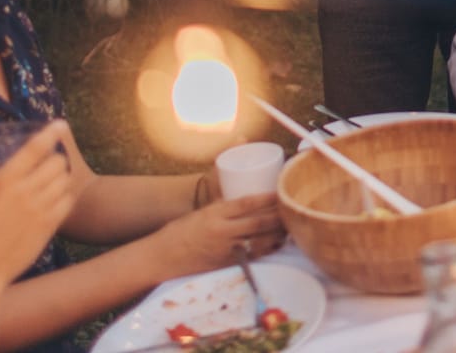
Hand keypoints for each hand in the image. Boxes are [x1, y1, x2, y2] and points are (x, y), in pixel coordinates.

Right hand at [0, 121, 77, 289]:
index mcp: (2, 181)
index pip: (34, 149)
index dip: (50, 133)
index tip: (60, 124)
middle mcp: (24, 192)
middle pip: (56, 162)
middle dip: (55, 159)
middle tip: (49, 163)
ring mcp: (39, 210)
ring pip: (64, 180)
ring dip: (61, 177)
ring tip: (52, 180)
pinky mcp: (48, 226)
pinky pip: (67, 202)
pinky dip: (65, 196)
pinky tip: (55, 198)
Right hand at [150, 194, 286, 275]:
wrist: (163, 257)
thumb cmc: (181, 231)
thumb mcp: (202, 212)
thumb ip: (224, 207)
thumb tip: (245, 198)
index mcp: (215, 213)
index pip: (246, 203)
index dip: (267, 198)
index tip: (279, 191)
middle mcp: (222, 231)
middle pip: (259, 222)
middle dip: (278, 215)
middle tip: (292, 206)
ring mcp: (226, 249)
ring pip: (261, 239)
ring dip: (278, 232)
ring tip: (290, 223)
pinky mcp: (228, 263)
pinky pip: (255, 255)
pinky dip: (270, 247)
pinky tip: (279, 241)